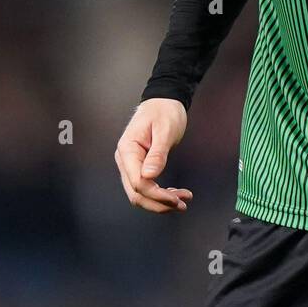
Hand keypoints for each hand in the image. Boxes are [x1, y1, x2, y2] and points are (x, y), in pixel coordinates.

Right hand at [115, 98, 191, 213]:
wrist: (164, 101)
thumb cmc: (164, 111)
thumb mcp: (165, 130)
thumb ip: (157, 153)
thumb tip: (149, 176)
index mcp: (128, 149)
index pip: (138, 182)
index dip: (156, 195)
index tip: (177, 198)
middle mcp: (125, 160)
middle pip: (136, 193)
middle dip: (158, 203)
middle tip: (182, 204)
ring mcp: (130, 164)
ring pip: (140, 194)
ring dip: (160, 202)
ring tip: (182, 202)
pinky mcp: (139, 167)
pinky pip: (146, 187)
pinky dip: (159, 195)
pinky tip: (174, 195)